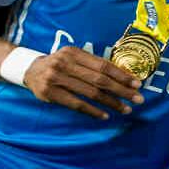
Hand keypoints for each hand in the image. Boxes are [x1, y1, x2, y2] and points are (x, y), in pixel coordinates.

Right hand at [24, 47, 143, 119]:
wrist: (29, 69)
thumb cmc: (60, 64)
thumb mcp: (74, 57)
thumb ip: (94, 64)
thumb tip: (125, 77)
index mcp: (73, 52)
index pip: (103, 65)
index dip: (122, 75)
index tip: (137, 84)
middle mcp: (64, 63)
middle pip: (99, 80)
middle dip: (121, 90)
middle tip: (138, 99)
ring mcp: (56, 78)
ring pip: (90, 93)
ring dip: (111, 103)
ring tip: (126, 109)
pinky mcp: (50, 93)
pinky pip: (77, 104)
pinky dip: (93, 111)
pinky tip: (105, 115)